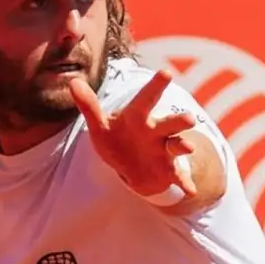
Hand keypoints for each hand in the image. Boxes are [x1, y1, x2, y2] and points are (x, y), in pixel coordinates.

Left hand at [69, 70, 197, 196]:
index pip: (146, 100)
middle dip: (178, 121)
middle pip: (169, 123)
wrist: (131, 168)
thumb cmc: (116, 139)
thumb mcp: (100, 126)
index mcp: (138, 118)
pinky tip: (191, 190)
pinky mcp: (169, 171)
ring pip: (177, 145)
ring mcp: (165, 151)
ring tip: (188, 147)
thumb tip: (73, 82)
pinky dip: (185, 183)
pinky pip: (179, 177)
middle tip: (189, 118)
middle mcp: (156, 131)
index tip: (167, 73)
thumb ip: (89, 106)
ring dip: (183, 146)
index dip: (155, 87)